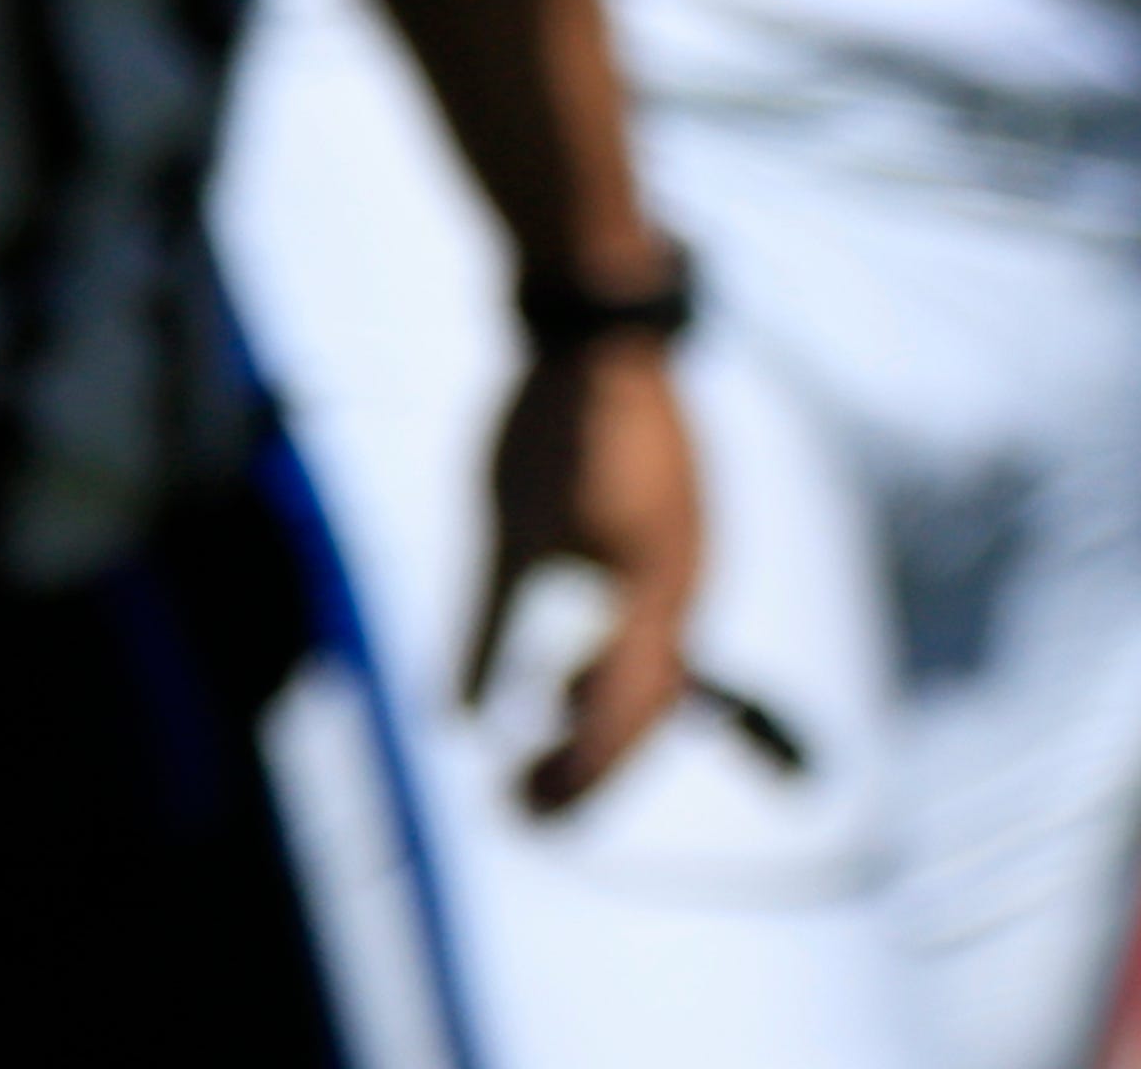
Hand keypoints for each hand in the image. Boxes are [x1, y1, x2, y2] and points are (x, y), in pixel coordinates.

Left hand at [471, 334, 702, 812]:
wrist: (601, 327)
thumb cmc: (554, 424)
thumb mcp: (507, 532)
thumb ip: (484, 629)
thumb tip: (453, 720)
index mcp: (657, 590)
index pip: (625, 715)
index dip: (577, 776)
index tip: (520, 814)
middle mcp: (686, 582)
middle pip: (650, 704)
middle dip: (592, 765)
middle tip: (524, 807)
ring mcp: (685, 554)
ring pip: (654, 669)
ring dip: (600, 722)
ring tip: (538, 753)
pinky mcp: (668, 532)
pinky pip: (650, 631)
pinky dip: (609, 674)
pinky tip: (558, 681)